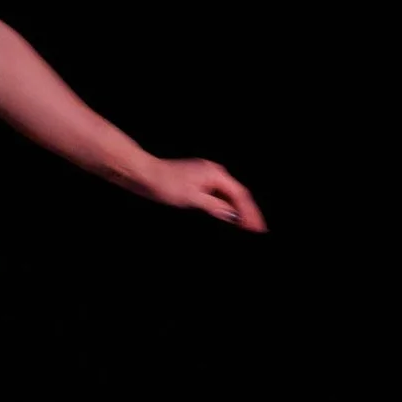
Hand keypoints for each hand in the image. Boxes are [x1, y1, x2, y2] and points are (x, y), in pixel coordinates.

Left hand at [132, 157, 266, 231]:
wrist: (143, 173)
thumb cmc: (164, 183)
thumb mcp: (192, 198)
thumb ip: (215, 207)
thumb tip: (233, 216)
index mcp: (215, 174)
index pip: (240, 195)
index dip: (250, 213)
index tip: (257, 228)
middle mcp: (214, 172)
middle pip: (237, 195)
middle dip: (247, 212)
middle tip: (257, 229)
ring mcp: (206, 176)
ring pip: (228, 195)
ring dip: (237, 210)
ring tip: (246, 226)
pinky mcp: (198, 182)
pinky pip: (218, 195)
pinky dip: (225, 207)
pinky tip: (227, 217)